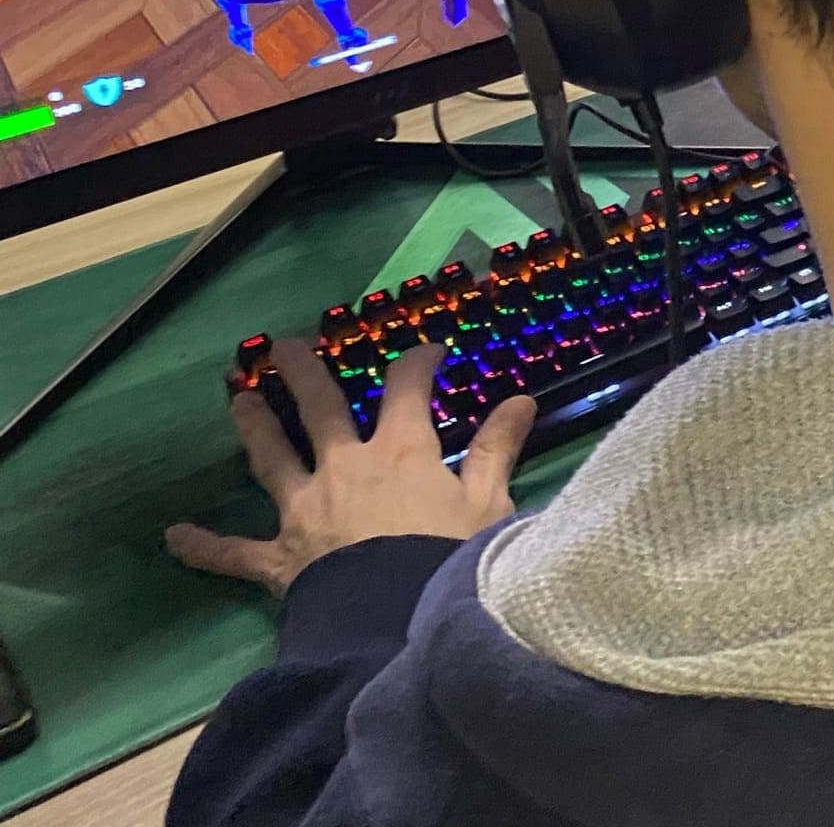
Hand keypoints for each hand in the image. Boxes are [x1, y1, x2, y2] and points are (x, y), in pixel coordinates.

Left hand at [167, 341, 533, 596]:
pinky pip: (234, 553)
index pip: (406, 389)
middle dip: (303, 373)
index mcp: (400, 451)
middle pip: (320, 409)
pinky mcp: (279, 558)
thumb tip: (519, 400)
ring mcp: (305, 510)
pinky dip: (205, 546)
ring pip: (272, 459)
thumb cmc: (451, 562)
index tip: (427, 352)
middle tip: (283, 347)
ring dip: (254, 427)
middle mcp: (345, 467)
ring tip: (238, 399)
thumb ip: (497, 451)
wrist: (398, 625)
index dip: (417, 363)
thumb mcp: (488, 506)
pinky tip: (175, 535)